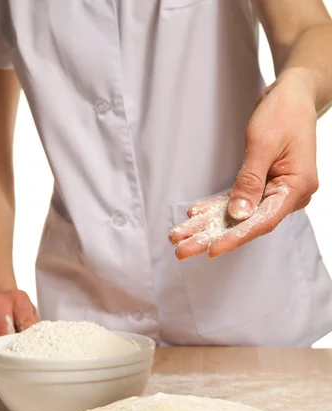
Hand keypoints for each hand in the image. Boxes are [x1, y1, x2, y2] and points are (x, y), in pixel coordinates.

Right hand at [0, 290, 38, 362]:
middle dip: (7, 348)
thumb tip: (39, 348)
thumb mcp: (29, 313)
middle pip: (1, 328)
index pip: (24, 322)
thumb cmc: (16, 309)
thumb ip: (33, 327)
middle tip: (13, 364)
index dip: (27, 340)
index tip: (29, 355)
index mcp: (18, 299)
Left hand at [170, 68, 318, 258]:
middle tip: (182, 250)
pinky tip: (195, 215)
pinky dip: (216, 208)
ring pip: (238, 215)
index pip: (264, 221)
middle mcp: (287, 195)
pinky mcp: (263, 186)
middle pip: (247, 223)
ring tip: (179, 237)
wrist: (293, 95)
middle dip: (212, 237)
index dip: (236, 236)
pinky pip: (237, 201)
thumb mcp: (263, 144)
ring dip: (208, 226)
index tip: (212, 249)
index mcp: (296, 188)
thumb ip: (250, 181)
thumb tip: (238, 214)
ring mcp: (275, 192)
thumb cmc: (283, 113)